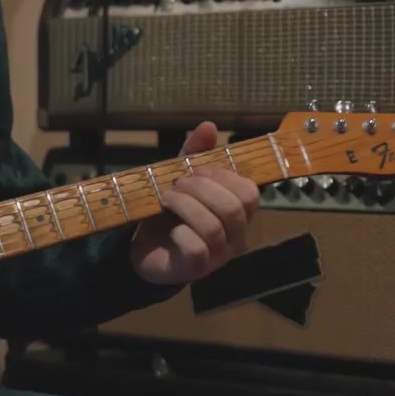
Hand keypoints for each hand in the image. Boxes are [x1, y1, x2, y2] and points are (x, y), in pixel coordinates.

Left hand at [129, 122, 259, 284]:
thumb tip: (208, 126)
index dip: (223, 176)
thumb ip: (195, 154)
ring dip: (186, 205)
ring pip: (213, 227)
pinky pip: (197, 250)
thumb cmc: (170, 213)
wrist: (144, 249)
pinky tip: (171, 228)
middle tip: (177, 184)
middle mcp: (234, 235)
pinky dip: (182, 233)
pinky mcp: (196, 269)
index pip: (250, 192)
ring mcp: (218, 255)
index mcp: (237, 212)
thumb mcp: (181, 179)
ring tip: (166, 199)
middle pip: (234, 208)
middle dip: (201, 188)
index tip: (196, 170)